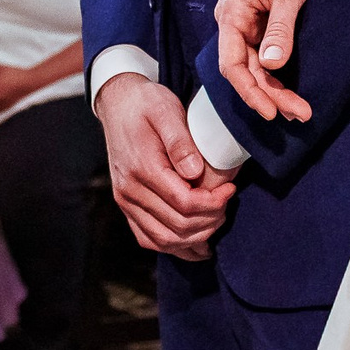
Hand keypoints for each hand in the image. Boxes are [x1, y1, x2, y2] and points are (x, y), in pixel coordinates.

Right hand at [92, 74, 233, 259]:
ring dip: (195, 238)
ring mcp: (125, 201)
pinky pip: (149, 238)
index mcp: (141, 168)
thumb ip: (181, 142)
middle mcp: (129, 190)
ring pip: (163, 240)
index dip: (214, 203)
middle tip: (226, 203)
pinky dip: (174, 245)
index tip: (230, 189)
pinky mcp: (127, 205)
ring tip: (216, 219)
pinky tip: (195, 241)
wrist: (118, 103)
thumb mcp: (166, 110)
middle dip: (210, 221)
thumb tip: (196, 173)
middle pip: (177, 227)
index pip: (184, 204)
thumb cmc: (146, 104)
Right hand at [216, 0, 323, 122]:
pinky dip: (277, 68)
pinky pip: (264, 48)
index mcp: (232, 11)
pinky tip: (291, 83)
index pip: (232, 64)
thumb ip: (280, 28)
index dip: (250, 92)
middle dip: (270, 94)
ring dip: (275, 85)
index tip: (272, 111)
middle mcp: (234, 18)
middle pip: (246, 68)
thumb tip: (273, 66)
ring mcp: (247, 17)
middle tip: (300, 114)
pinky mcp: (261, 14)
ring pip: (256, 61)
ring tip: (300, 108)